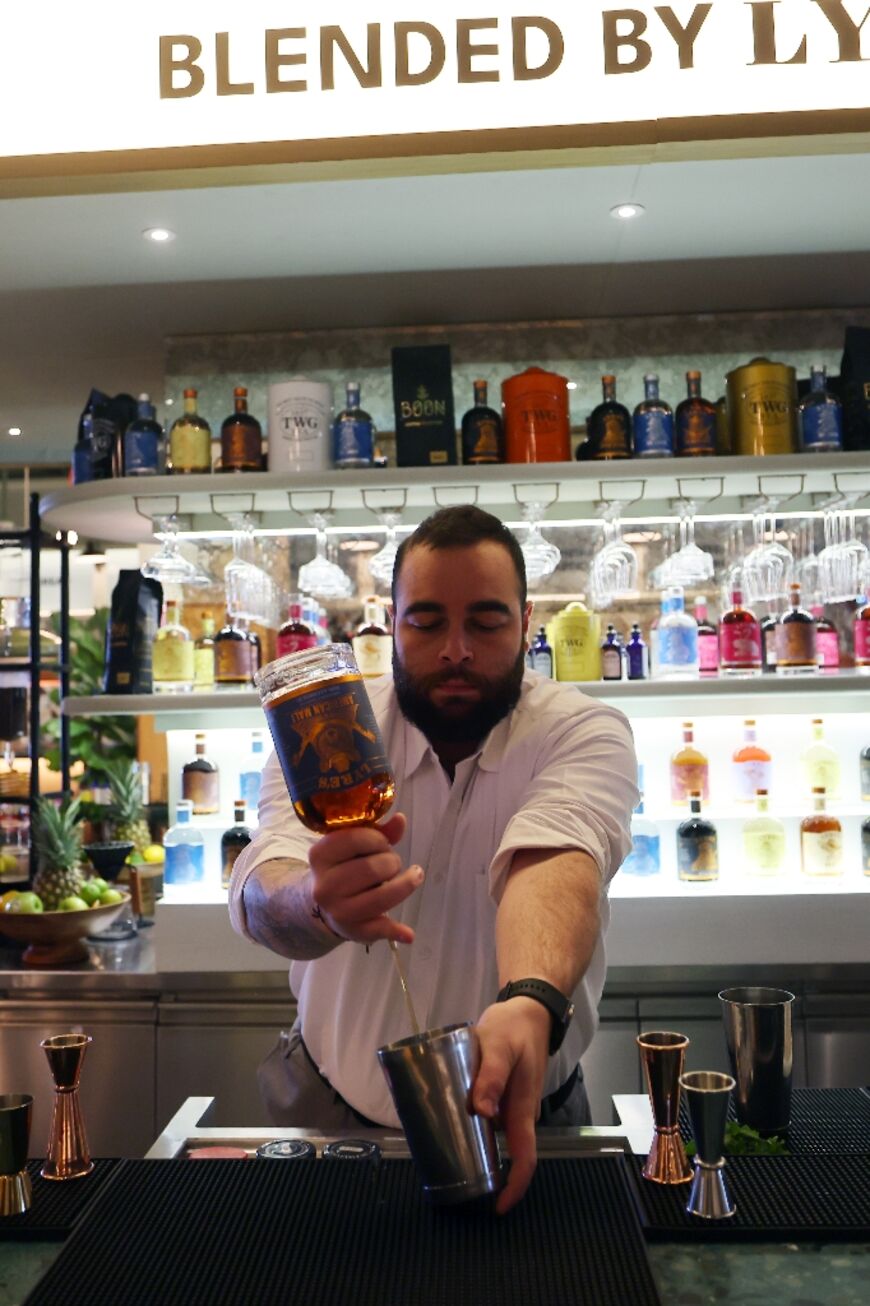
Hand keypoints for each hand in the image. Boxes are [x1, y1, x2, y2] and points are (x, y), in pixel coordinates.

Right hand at [308, 812, 422, 945]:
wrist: (321, 904)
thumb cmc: (343, 866)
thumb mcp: (353, 846)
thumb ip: (378, 831)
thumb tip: (400, 820)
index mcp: (320, 856)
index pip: (354, 839)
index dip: (377, 839)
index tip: (382, 843)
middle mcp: (325, 886)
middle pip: (372, 868)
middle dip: (391, 862)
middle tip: (392, 863)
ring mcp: (338, 911)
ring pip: (381, 897)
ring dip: (404, 885)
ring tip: (411, 878)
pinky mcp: (354, 931)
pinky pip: (379, 930)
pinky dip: (396, 932)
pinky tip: (408, 934)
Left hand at [472, 997, 550, 1214]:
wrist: (527, 1010)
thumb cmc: (514, 1027)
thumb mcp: (499, 1046)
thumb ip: (491, 1076)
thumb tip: (482, 1113)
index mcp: (522, 1108)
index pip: (525, 1157)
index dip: (514, 1186)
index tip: (497, 1205)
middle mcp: (519, 1112)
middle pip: (508, 1153)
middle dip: (489, 1173)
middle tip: (456, 1180)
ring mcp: (511, 1104)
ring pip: (496, 1136)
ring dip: (478, 1149)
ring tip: (447, 1153)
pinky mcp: (502, 1093)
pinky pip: (489, 1118)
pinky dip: (473, 1126)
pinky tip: (451, 1122)